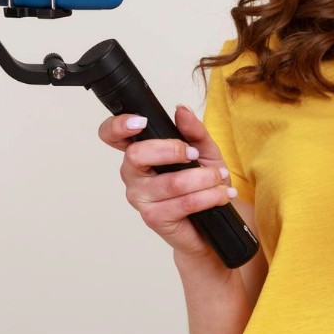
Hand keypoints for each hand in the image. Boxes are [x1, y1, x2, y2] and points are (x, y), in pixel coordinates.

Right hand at [96, 104, 237, 261]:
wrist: (212, 223)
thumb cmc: (202, 184)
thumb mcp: (204, 151)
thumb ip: (193, 131)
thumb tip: (182, 110)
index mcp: (139, 153)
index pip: (112, 135)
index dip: (118, 126)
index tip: (140, 121)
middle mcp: (132, 174)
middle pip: (137, 154)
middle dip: (171, 150)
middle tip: (195, 155)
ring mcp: (140, 198)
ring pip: (171, 182)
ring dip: (203, 178)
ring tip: (219, 177)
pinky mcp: (153, 218)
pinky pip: (183, 203)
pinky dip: (209, 196)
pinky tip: (221, 194)